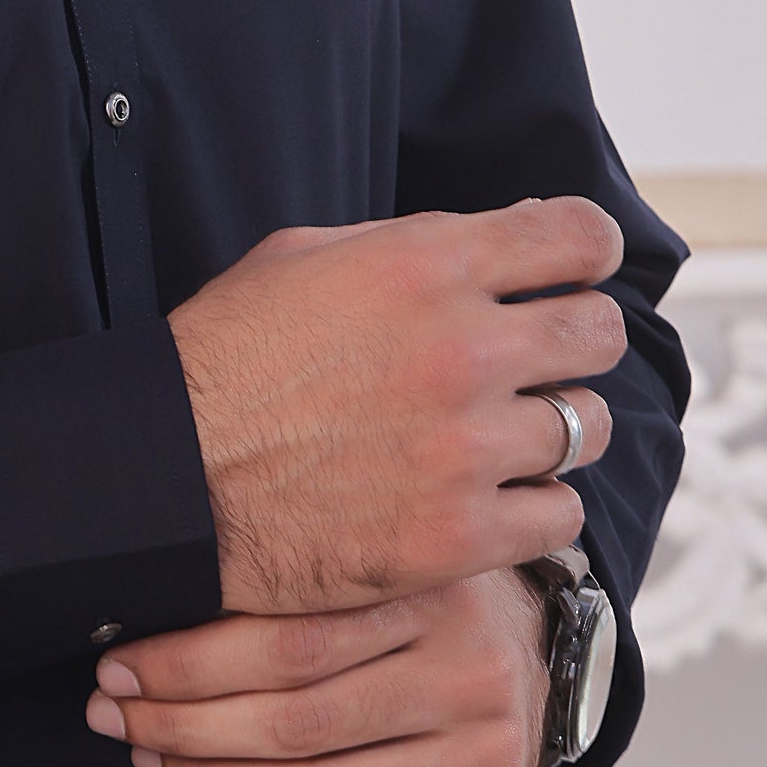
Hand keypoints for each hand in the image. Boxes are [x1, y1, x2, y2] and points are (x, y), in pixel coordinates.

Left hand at [82, 569, 551, 766]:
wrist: (527, 650)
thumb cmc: (414, 596)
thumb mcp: (370, 556)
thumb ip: (290, 573)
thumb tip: (151, 591)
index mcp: (431, 593)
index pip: (286, 643)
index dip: (186, 664)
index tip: (119, 665)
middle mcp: (466, 678)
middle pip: (296, 725)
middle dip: (182, 726)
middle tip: (114, 714)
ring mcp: (479, 761)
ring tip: (153, 759)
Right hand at [167, 198, 624, 610]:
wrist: (168, 473)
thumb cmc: (228, 355)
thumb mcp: (305, 256)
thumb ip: (415, 242)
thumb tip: (511, 231)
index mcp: (426, 265)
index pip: (574, 236)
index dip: (586, 250)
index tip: (576, 270)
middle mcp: (461, 349)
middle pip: (598, 333)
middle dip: (576, 339)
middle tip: (541, 359)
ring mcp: (466, 448)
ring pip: (588, 427)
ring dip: (555, 428)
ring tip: (504, 435)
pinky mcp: (459, 535)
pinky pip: (560, 516)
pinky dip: (534, 506)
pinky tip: (489, 495)